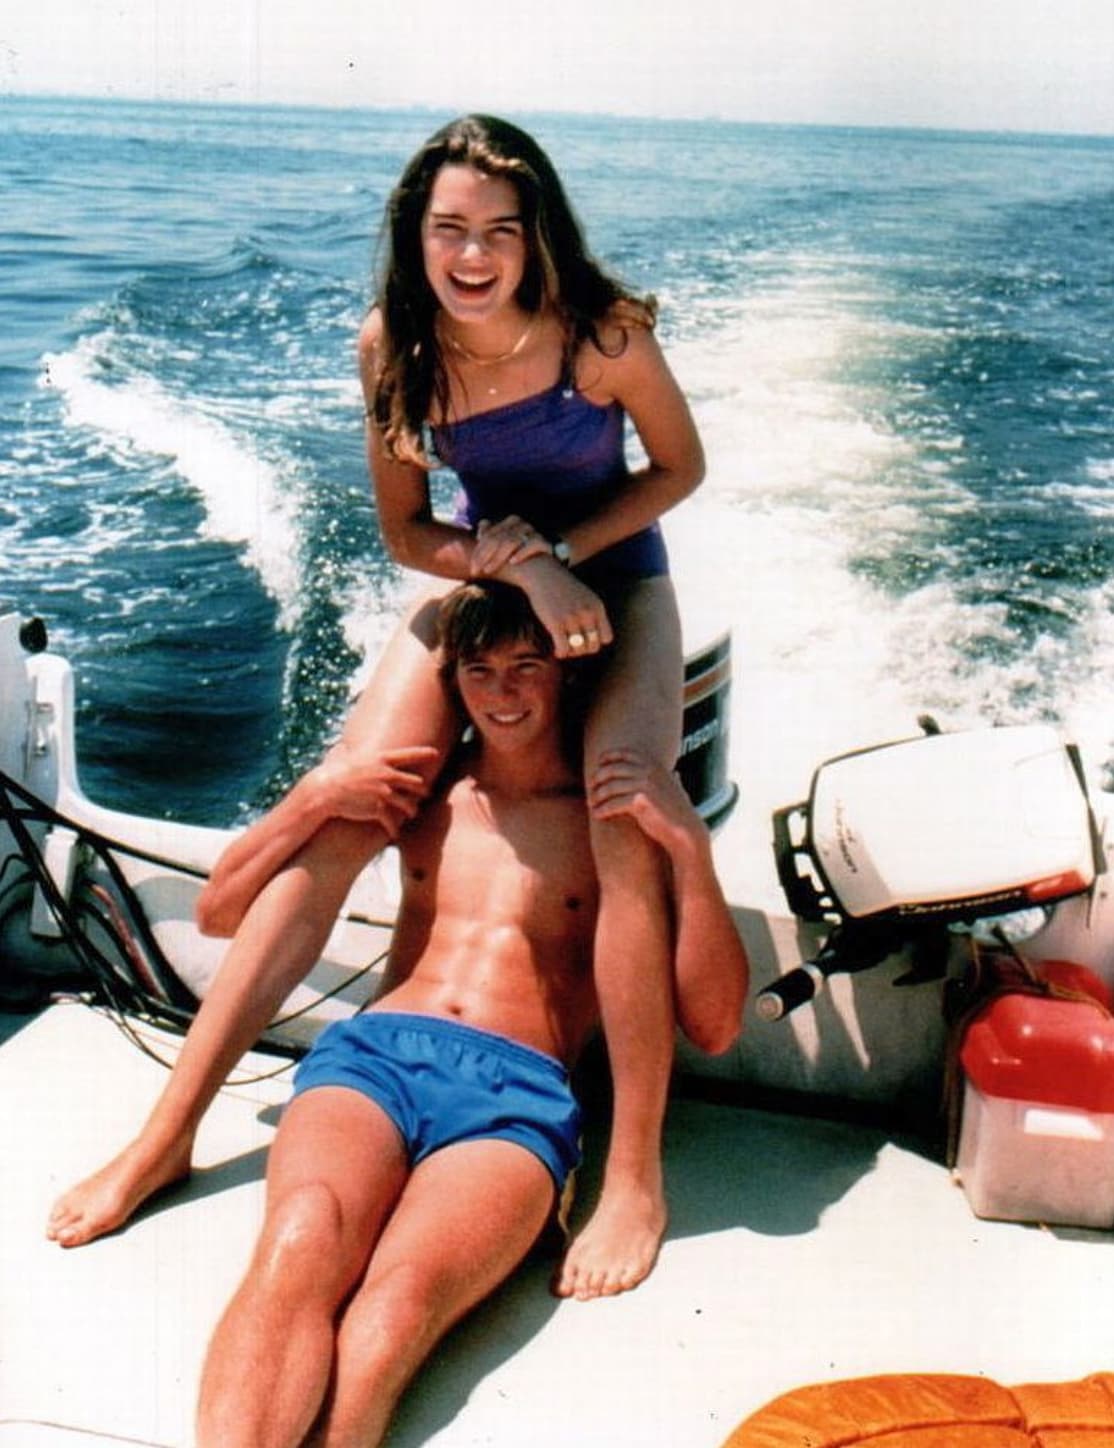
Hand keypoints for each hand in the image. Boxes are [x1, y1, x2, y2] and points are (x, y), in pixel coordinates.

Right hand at [314, 744, 440, 838]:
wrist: (326, 790)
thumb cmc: (334, 772)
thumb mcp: (350, 757)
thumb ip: (360, 755)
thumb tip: (351, 748)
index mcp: (381, 759)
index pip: (408, 754)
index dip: (424, 753)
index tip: (436, 753)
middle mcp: (387, 774)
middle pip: (414, 782)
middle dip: (422, 789)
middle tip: (427, 793)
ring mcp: (384, 792)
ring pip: (408, 804)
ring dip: (412, 810)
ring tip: (413, 814)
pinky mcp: (378, 809)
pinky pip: (392, 822)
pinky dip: (394, 829)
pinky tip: (395, 834)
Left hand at [470, 516, 553, 576]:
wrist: (548, 575)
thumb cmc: (524, 562)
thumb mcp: (506, 550)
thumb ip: (493, 537)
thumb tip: (482, 523)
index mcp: (512, 523)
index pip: (490, 535)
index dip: (479, 551)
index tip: (472, 566)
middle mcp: (524, 526)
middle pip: (498, 538)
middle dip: (485, 555)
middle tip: (476, 571)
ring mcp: (535, 534)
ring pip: (512, 541)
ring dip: (498, 557)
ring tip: (488, 570)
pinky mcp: (546, 544)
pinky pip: (533, 545)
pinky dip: (522, 553)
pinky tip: (512, 563)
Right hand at [506, 554, 612, 658]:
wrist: (542, 574)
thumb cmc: (563, 587)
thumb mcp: (586, 597)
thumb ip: (593, 614)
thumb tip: (593, 639)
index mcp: (597, 607)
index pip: (606, 638)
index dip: (596, 642)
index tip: (584, 640)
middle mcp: (587, 614)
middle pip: (593, 646)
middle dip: (583, 650)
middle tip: (572, 646)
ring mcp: (571, 619)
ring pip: (578, 650)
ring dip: (571, 653)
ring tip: (564, 647)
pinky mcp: (556, 623)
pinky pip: (563, 649)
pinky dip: (560, 654)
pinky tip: (556, 650)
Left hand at [588, 748, 701, 850]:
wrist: (685, 830)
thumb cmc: (677, 812)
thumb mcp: (674, 788)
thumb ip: (669, 779)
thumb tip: (676, 773)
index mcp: (653, 764)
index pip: (623, 754)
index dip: (607, 758)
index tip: (598, 768)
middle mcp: (648, 771)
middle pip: (612, 770)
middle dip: (597, 779)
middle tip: (591, 791)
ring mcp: (645, 784)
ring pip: (610, 787)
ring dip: (597, 796)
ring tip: (592, 805)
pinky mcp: (641, 801)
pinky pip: (613, 803)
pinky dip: (602, 809)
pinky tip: (598, 815)